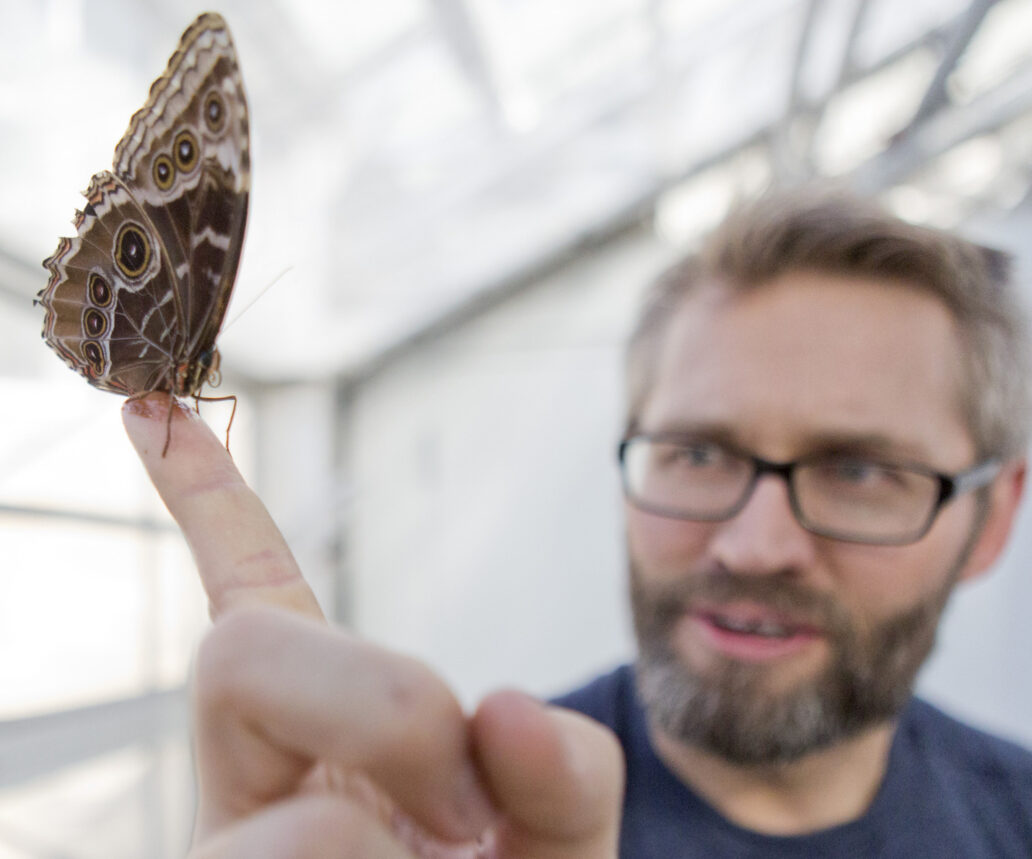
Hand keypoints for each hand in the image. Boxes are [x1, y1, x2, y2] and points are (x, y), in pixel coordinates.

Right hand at [123, 394, 621, 857]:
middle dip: (380, 705)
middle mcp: (249, 792)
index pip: (255, 597)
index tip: (150, 406)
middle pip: (246, 651)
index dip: (207, 502)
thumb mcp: (564, 849)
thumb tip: (502, 707)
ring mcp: (224, 857)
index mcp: (325, 747)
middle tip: (456, 810)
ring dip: (391, 857)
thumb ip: (568, 776)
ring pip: (287, 825)